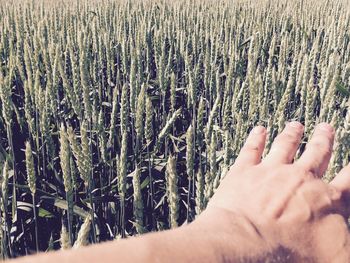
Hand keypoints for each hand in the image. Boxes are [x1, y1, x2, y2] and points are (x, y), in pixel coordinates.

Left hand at [193, 122, 349, 261]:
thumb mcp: (337, 258)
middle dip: (323, 140)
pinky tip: (259, 129)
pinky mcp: (244, 171)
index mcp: (326, 200)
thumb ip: (346, 243)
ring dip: (291, 135)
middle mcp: (301, 179)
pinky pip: (252, 149)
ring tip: (296, 125)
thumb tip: (346, 236)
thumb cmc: (292, 256)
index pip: (349, 180)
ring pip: (285, 146)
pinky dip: (256, 138)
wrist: (247, 245)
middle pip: (317, 154)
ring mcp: (271, 171)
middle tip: (326, 127)